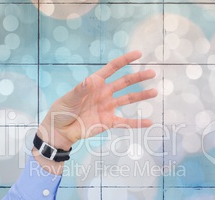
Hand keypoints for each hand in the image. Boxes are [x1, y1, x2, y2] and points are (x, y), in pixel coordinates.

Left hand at [38, 50, 157, 150]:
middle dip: (138, 77)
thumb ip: (80, 90)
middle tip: (152, 73)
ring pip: (128, 99)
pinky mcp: (109, 121)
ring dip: (141, 96)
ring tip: (154, 92)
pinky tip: (149, 122)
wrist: (60, 130)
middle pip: (124, 82)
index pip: (112, 69)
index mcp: (95, 83)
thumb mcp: (69, 98)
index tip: (139, 54)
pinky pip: (125, 122)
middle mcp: (104, 93)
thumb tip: (90, 80)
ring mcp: (108, 108)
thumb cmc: (62, 110)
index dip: (125, 60)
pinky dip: (137, 122)